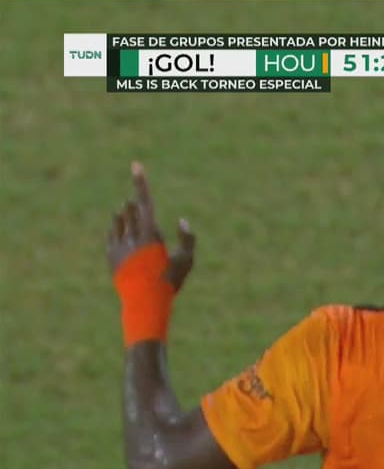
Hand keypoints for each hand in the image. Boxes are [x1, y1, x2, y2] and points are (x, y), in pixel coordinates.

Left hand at [106, 161, 195, 290]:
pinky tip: (123, 235)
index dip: (141, 182)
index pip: (145, 201)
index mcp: (150, 234)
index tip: (136, 164)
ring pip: (119, 220)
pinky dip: (119, 231)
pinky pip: (111, 235)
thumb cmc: (170, 281)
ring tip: (136, 227)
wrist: (145, 303)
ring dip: (127, 217)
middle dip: (138, 208)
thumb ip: (188, 239)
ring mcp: (118, 245)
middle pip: (131, 209)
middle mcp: (131, 236)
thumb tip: (182, 221)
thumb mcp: (186, 261)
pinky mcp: (110, 255)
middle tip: (146, 220)